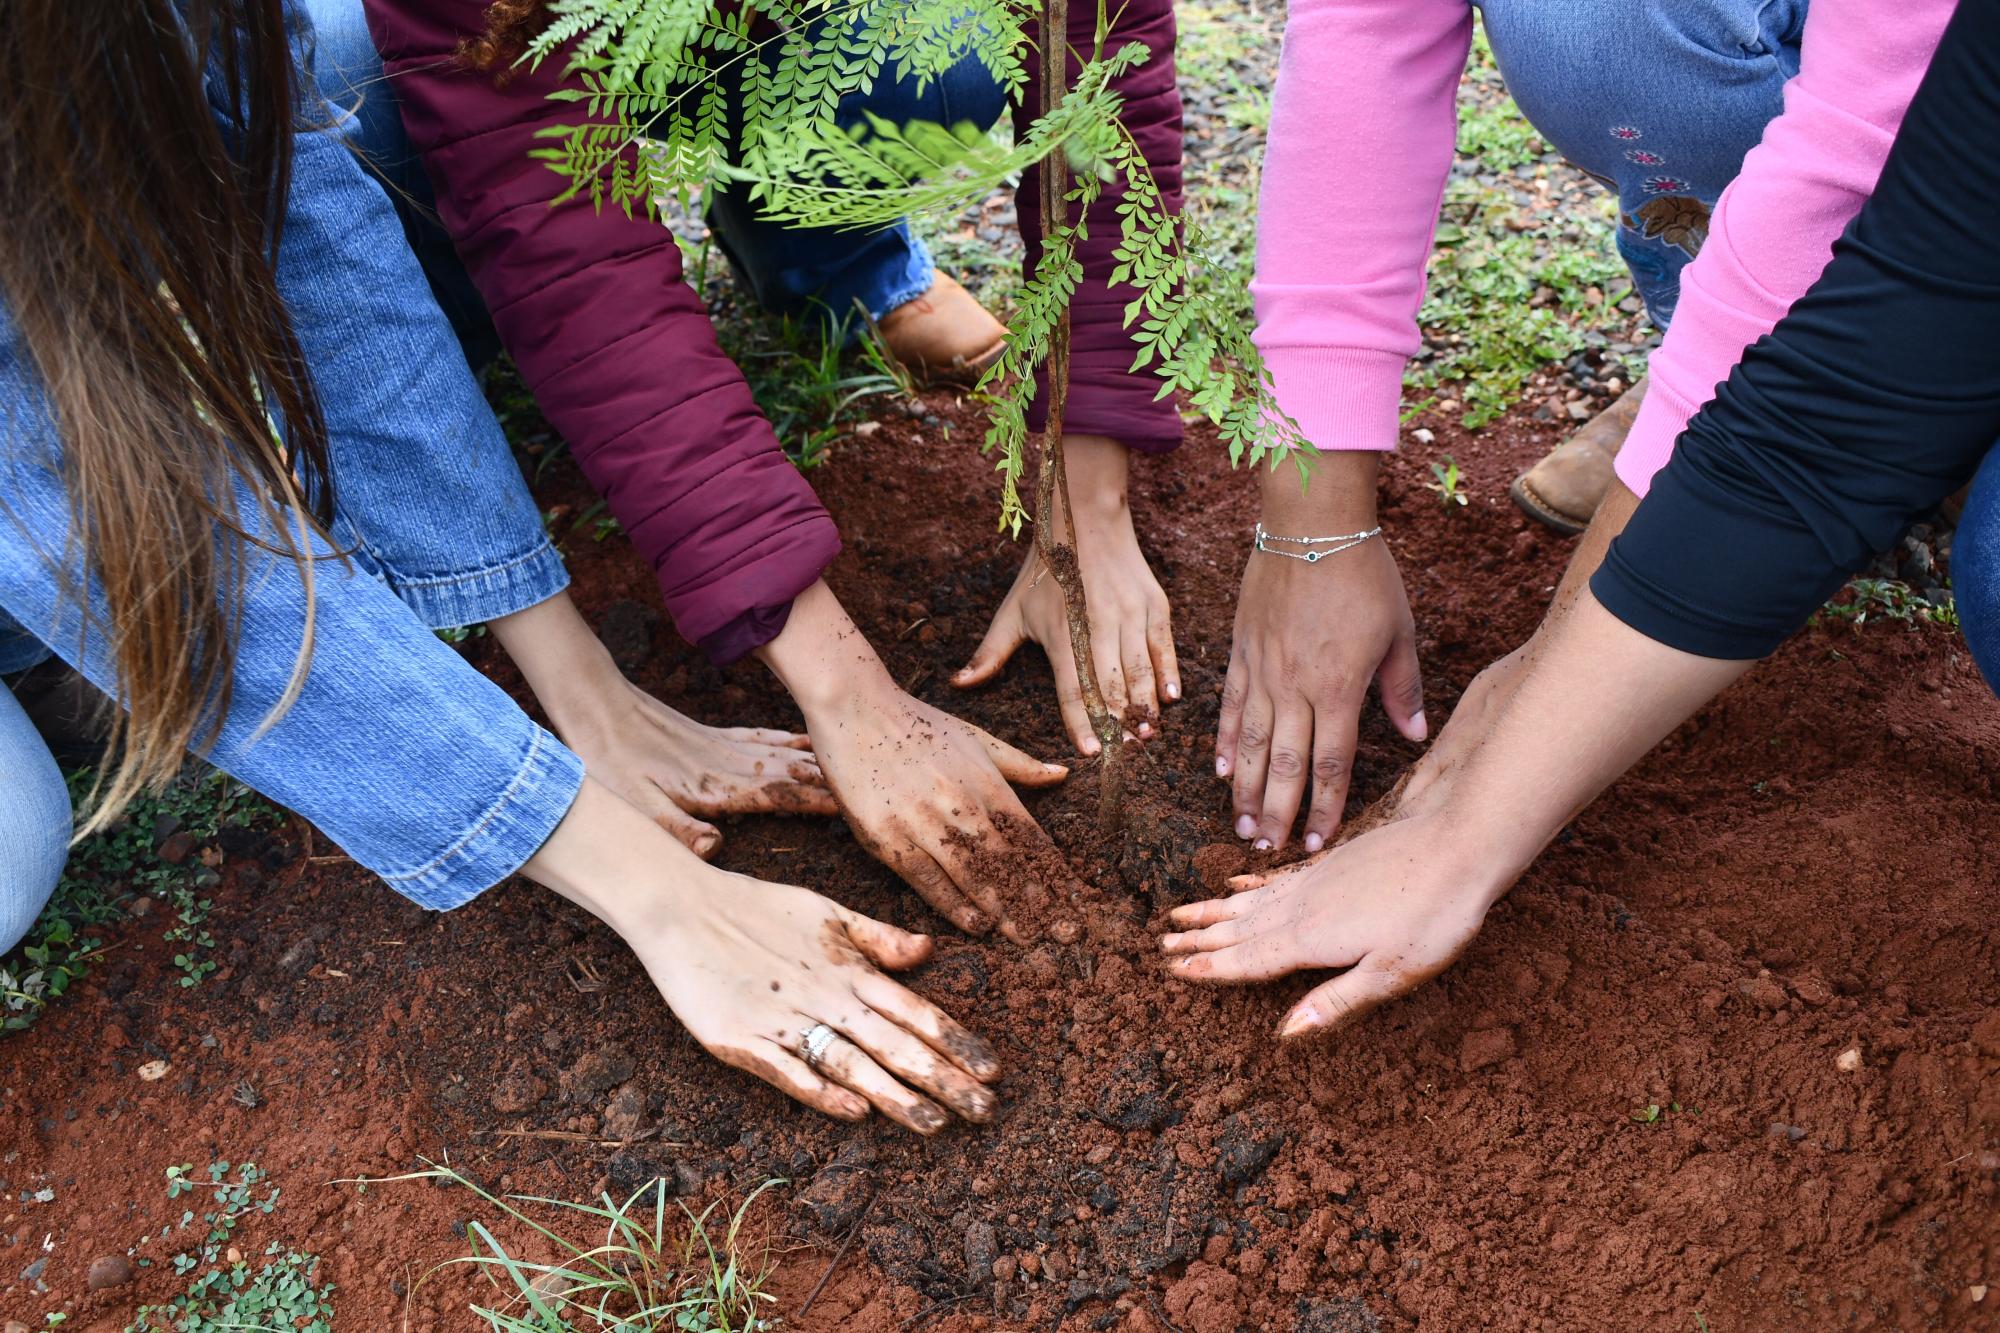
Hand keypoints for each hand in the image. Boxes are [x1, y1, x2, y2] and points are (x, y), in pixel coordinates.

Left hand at [488, 591, 835, 857]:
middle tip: (880, 785)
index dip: (818, 801)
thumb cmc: (608, 765)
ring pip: (787, 752)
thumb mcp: (633, 808)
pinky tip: (807, 739)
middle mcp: (730, 763)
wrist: (592, 706)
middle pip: (795, 771)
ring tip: (860, 761)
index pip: (779, 794)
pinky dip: (792, 738)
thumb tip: (716, 849)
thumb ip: (675, 831)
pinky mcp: (715, 736)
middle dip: (835, 780)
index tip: (856, 804)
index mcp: (716, 785)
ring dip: (822, 759)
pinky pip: (765, 737)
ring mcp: (725, 746)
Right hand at [526, 781, 1000, 1131]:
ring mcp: (784, 1021)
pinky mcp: (743, 1040)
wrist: (682, 907)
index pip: (915, 1011)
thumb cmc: (758, 908)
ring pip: (852, 1063)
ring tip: (935, 1124)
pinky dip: (822, 1092)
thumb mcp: (827, 912)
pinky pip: (789, 1071)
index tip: (993, 1070)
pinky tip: (854, 1112)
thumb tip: (929, 950)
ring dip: (895, 1096)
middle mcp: (826, 997)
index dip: (956, 1041)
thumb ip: (879, 937)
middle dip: (943, 1079)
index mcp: (850, 969)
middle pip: (894, 1044)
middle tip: (986, 1111)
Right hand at [760, 581, 1075, 940]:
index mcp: (986, 780)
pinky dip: (953, 905)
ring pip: (972, 875)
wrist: (855, 709)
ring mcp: (923, 823)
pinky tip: (976, 926)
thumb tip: (1064, 773)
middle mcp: (960, 804)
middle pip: (1008, 862)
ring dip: (1002, 910)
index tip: (1074, 900)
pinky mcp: (888, 837)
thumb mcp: (975, 736)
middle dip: (1039, 901)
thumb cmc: (916, 724)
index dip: (1054, 872)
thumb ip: (1019, 763)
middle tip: (1064, 933)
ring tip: (1026, 937)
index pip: (1030, 836)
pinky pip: (927, 879)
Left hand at [952, 434, 1178, 753]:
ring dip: (1146, 705)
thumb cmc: (1044, 571)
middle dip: (1120, 722)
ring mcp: (1129, 615)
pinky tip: (1171, 699)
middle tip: (1128, 751)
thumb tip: (958, 684)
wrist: (1083, 519)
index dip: (1082, 723)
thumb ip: (990, 653)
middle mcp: (1098, 626)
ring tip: (1149, 734)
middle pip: (1112, 686)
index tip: (1091, 752)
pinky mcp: (1153, 605)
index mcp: (1063, 634)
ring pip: (1140, 671)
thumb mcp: (1012, 612)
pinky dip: (1168, 674)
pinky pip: (1164, 647)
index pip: (1073, 689)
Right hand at [1158, 811, 1502, 1036]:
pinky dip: (1250, 883)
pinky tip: (1237, 882)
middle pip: (1240, 927)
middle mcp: (1303, 907)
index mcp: (1311, 939)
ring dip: (1215, 910)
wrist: (1459, 845)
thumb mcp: (1391, 973)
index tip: (1173, 969)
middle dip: (1200, 938)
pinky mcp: (1334, 863)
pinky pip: (1276, 876)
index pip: (1248, 959)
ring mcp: (1316, 880)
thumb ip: (1335, 1002)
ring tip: (1182, 912)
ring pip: (1251, 900)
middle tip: (1161, 942)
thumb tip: (1284, 1033)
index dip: (1210, 968)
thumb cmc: (1433, 917)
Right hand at [1219, 454, 1425, 852]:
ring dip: (1246, 792)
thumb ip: (1402, 689)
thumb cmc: (1363, 573)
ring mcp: (1262, 671)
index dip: (1326, 808)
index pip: (1332, 765)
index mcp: (1338, 688)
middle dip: (1278, 814)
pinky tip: (1220, 773)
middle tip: (1270, 852)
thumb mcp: (1398, 631)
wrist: (1310, 522)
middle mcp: (1295, 687)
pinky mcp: (1241, 651)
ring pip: (1250, 745)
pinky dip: (1225, 743)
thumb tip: (1415, 737)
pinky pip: (1230, 708)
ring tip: (1242, 827)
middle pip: (1285, 766)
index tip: (1320, 842)